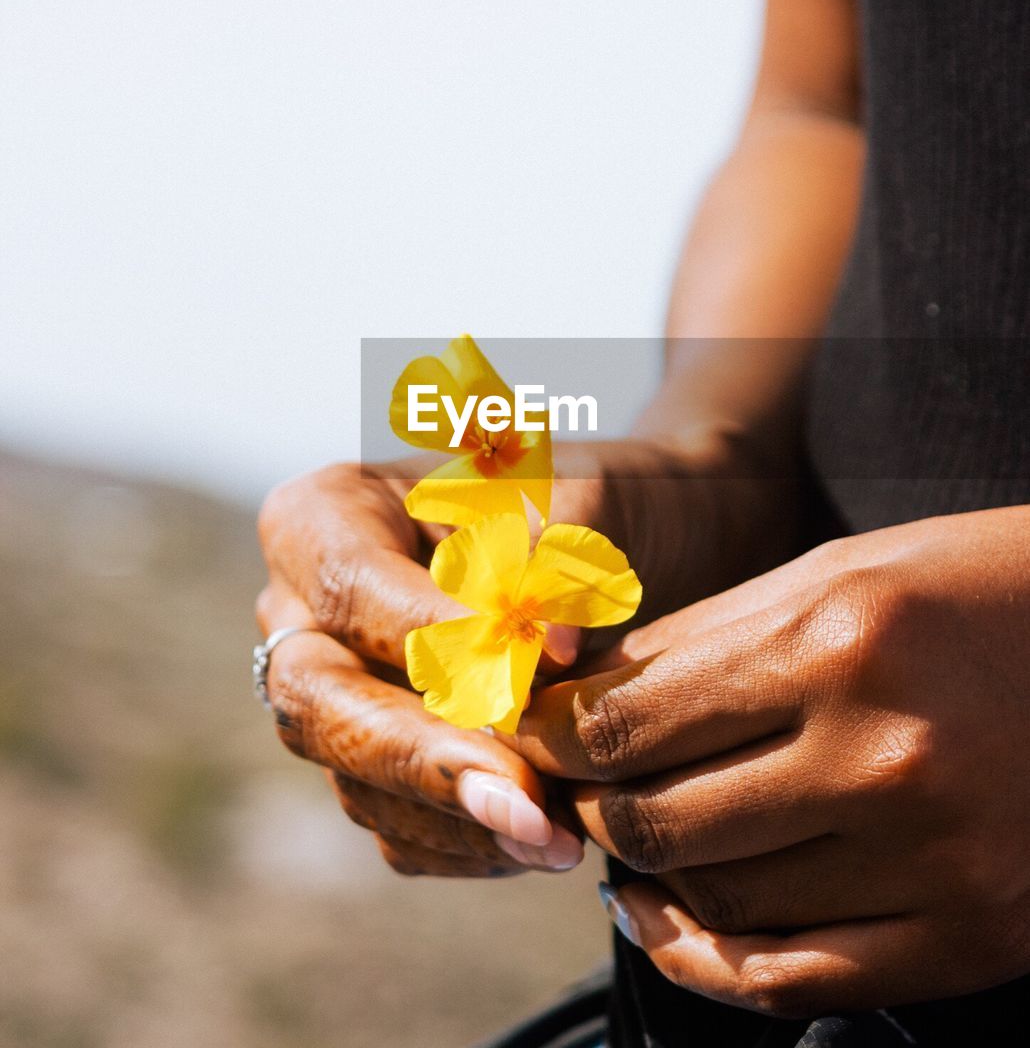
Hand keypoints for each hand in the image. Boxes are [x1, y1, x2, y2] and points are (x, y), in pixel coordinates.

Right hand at [256, 462, 584, 876]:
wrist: (628, 553)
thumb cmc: (591, 503)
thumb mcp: (579, 497)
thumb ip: (551, 560)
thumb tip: (544, 648)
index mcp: (326, 516)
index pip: (353, 588)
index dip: (436, 639)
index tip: (543, 671)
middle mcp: (302, 613)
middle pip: (320, 700)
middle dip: (422, 759)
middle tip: (524, 803)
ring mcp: (330, 697)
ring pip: (355, 780)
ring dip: (458, 820)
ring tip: (560, 836)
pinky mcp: (369, 766)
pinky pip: (394, 826)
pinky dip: (468, 844)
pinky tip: (544, 838)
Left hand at [512, 506, 1029, 1015]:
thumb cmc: (968, 587)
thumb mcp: (831, 573)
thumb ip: (702, 640)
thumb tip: (585, 701)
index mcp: (835, 644)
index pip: (631, 724)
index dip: (554, 738)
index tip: (532, 735)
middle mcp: (881, 757)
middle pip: (658, 820)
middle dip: (589, 804)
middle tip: (573, 785)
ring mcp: (933, 859)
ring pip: (718, 902)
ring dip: (646, 875)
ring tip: (628, 838)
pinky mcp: (972, 932)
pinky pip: (799, 979)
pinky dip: (711, 960)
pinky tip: (676, 919)